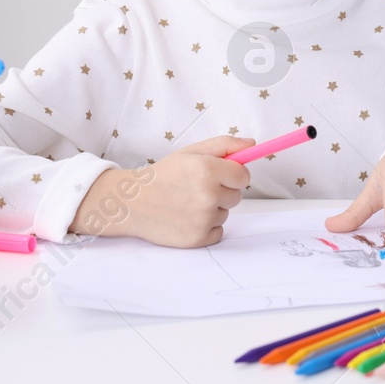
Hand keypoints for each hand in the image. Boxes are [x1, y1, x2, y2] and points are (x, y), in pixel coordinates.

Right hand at [70, 135, 251, 247]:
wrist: (132, 202)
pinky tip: (187, 218)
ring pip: (225, 213)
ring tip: (187, 203)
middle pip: (237, 196)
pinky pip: (218, 231)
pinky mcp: (197, 239)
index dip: (234, 174)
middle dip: (222, 191)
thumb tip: (253, 144)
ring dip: (213, 209)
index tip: (222, 174)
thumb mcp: (191, 152)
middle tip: (197, 188)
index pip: (244, 176)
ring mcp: (202, 219)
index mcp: (207, 169)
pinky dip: (207, 227)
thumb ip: (224, 145)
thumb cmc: (163, 174)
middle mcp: (207, 195)